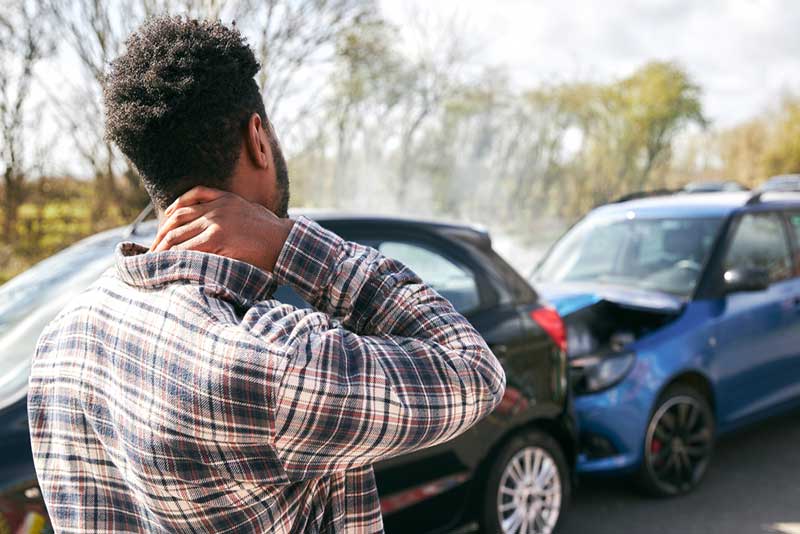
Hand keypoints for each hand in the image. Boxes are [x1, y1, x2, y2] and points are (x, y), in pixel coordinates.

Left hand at [150, 186, 293, 272]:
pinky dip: (176, 255)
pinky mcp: (218, 238)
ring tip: (155, 259)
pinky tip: (170, 263)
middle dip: (162, 233)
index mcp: (225, 197)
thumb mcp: (252, 212)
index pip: (188, 199)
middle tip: (153, 248)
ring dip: (164, 247)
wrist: (286, 242)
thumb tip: (222, 224)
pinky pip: (189, 247)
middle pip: (178, 217)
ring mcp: (216, 221)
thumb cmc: (274, 234)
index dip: (170, 213)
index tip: (163, 226)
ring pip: (179, 233)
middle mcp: (217, 206)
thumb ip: (233, 212)